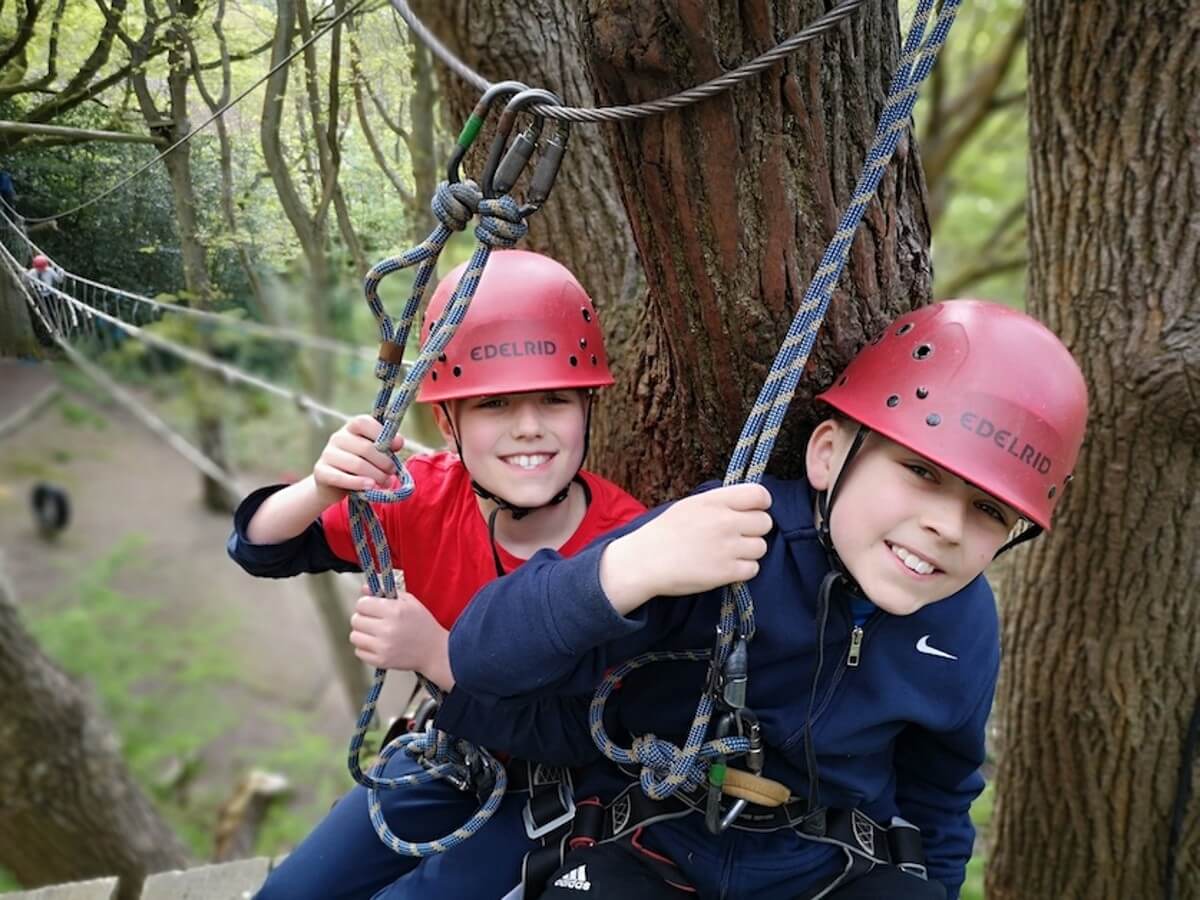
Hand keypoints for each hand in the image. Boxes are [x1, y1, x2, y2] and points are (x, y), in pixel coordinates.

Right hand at [312, 415, 404, 503]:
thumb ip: (386, 445)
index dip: (381, 433)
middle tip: (392, 472)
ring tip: (385, 482)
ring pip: (357, 464)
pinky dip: (359, 483)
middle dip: (384, 462)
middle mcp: (338, 437)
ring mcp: (327, 454)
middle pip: (366, 448)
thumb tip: (398, 442)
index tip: (396, 447)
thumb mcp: (374, 452)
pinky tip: (370, 486)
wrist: (333, 484)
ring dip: (376, 475)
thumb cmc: (360, 464)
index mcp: (351, 428)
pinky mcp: (321, 471)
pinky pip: (342, 478)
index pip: (364, 422)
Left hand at [349, 587, 453, 689]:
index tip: (371, 606)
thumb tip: (364, 589)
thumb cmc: (423, 625)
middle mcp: (387, 629)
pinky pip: (359, 652)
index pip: (361, 604)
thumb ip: (385, 592)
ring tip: (375, 633)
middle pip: (355, 620)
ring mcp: (383, 647)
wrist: (435, 651)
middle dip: (363, 618)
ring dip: (362, 633)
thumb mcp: (409, 601)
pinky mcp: (381, 661)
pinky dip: (365, 648)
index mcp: (394, 611)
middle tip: (374, 620)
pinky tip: (377, 644)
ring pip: (354, 636)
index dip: (366, 604)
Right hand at [600, 484, 772, 614]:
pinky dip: (742, 571)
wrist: (644, 562)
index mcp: (715, 501)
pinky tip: (725, 568)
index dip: (761, 504)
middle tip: (738, 536)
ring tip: (729, 554)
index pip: (759, 494)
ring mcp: (727, 548)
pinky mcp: (726, 572)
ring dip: (749, 552)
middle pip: (765, 522)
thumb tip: (746, 504)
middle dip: (755, 530)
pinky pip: (753, 569)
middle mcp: (725, 521)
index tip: (752, 512)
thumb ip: (719, 503)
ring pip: (761, 547)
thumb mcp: (690, 505)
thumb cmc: (664, 532)